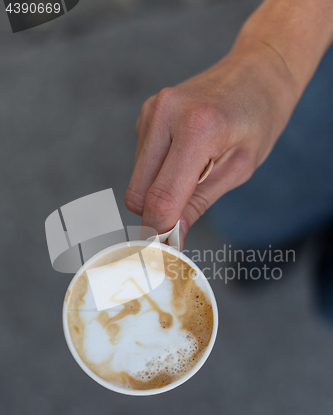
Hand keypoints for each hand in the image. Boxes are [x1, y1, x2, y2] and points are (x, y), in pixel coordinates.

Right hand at [125, 41, 297, 247]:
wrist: (257, 71)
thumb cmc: (257, 119)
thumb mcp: (238, 169)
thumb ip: (198, 204)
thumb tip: (171, 239)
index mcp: (196, 129)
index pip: (160, 199)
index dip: (162, 231)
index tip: (171, 248)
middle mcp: (163, 115)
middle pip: (138, 194)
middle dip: (158, 213)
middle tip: (186, 214)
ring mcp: (150, 111)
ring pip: (136, 180)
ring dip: (158, 190)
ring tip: (194, 172)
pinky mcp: (145, 113)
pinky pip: (141, 161)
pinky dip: (158, 171)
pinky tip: (185, 156)